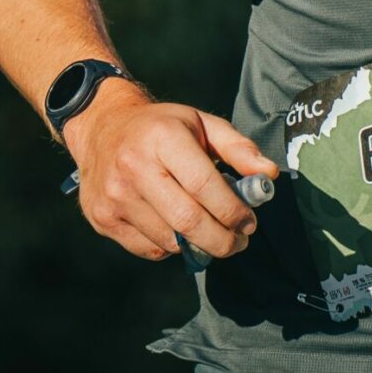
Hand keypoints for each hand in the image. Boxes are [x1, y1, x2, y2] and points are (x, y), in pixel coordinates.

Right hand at [66, 93, 277, 263]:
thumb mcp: (201, 123)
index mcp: (162, 137)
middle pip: (188, 221)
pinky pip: (149, 249)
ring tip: (213, 235)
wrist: (102, 128)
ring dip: (199, 246)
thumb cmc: (161, 127)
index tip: (250, 222)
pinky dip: (172, 248)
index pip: (203, 185)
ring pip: (170, 241)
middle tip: (239, 242)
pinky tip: (179, 231)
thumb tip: (269, 175)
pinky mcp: (102, 218)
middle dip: (222, 240)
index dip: (232, 210)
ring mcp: (114, 196)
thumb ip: (238, 147)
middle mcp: (133, 167)